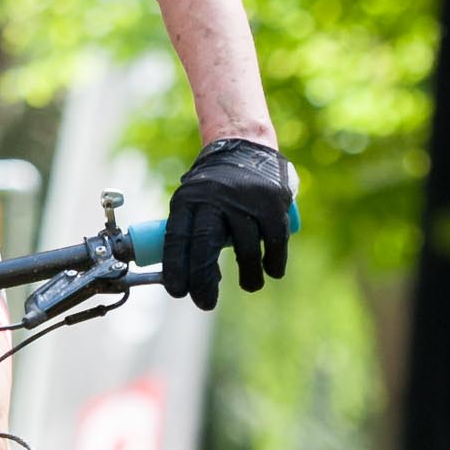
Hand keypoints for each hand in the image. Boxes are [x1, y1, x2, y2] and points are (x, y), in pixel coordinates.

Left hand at [162, 139, 293, 311]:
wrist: (244, 146)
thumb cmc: (213, 188)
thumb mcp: (193, 202)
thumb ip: (192, 236)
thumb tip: (191, 280)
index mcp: (188, 199)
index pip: (177, 237)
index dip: (175, 267)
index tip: (177, 292)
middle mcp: (214, 198)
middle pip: (206, 245)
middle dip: (204, 279)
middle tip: (205, 303)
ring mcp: (245, 199)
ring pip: (245, 249)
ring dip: (248, 275)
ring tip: (250, 284)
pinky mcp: (272, 201)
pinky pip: (274, 241)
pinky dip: (273, 261)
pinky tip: (271, 271)